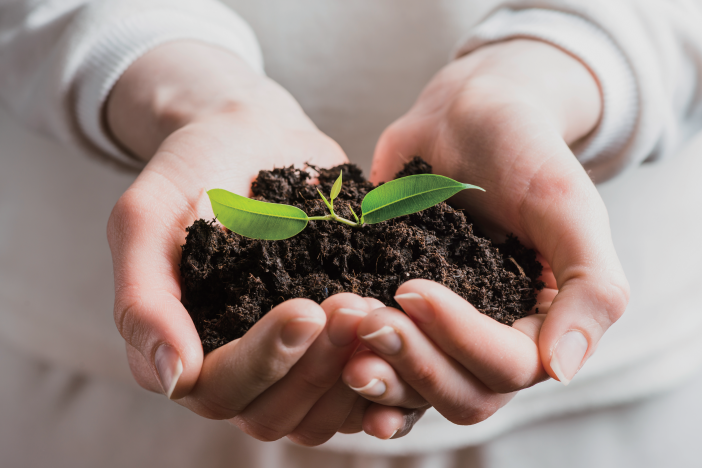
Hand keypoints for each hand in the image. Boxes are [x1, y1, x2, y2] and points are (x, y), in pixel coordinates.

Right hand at [106, 42, 394, 444]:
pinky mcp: (333, 345)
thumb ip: (144, 300)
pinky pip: (361, 389)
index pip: (220, 391)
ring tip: (379, 310)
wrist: (251, 136)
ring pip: (322, 413)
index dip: (264, 361)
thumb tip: (170, 380)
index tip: (305, 309)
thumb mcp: (146, 220)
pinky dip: (387, 377)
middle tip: (352, 304)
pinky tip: (409, 338)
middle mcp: (239, 367)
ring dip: (354, 373)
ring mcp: (290, 361)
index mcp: (187, 349)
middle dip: (317, 366)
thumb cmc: (192, 171)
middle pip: (275, 414)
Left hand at [343, 39, 629, 433]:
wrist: (465, 115)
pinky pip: (385, 363)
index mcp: (541, 323)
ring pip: (419, 392)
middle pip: (463, 395)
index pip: (509, 368)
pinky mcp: (401, 315)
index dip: (460, 341)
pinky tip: (332, 357)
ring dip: (382, 376)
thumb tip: (562, 371)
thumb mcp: (567, 207)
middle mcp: (494, 338)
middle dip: (415, 365)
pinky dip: (359, 371)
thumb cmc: (523, 150)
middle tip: (368, 319)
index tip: (412, 288)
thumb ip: (590, 287)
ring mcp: (444, 331)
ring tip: (343, 332)